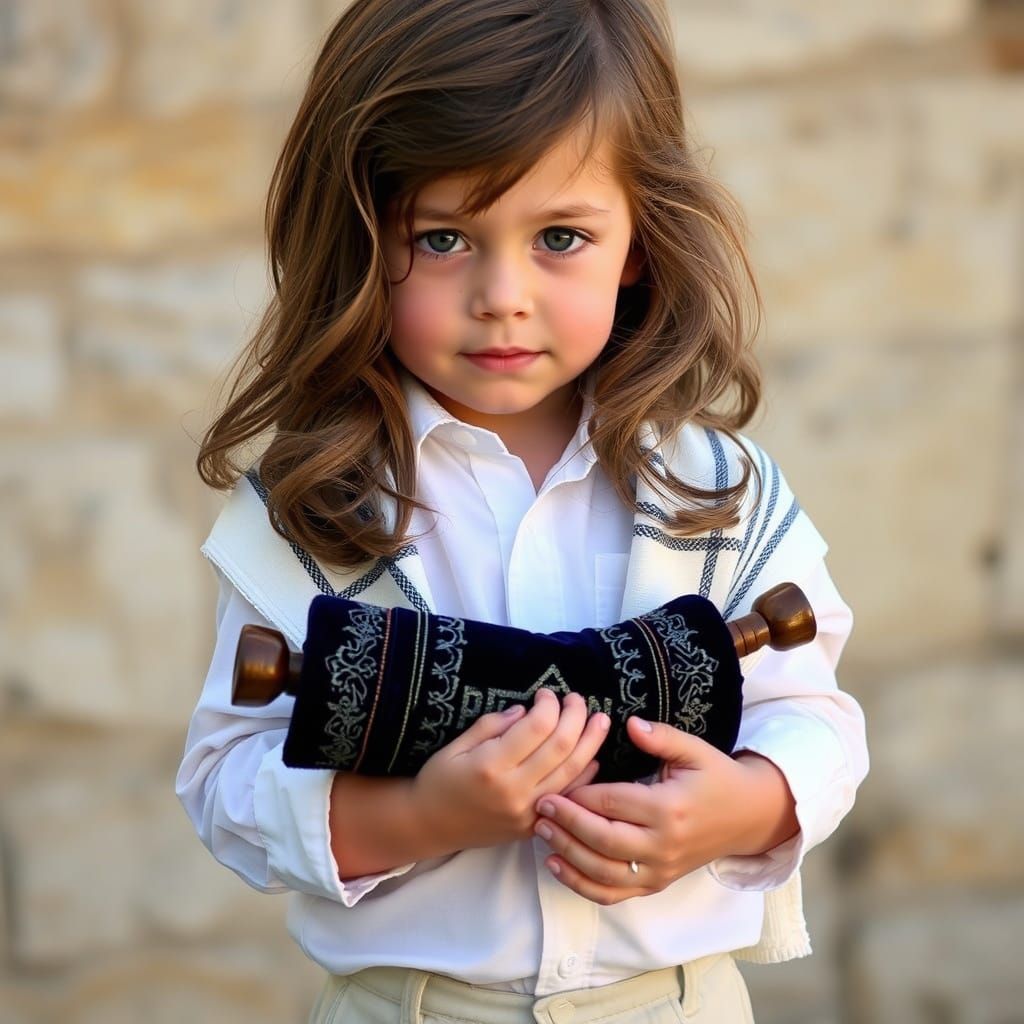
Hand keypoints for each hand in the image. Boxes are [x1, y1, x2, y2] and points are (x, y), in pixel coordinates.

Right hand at [412, 688, 610, 851]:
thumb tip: (526, 711)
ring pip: (572, 773)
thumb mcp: (457, 745)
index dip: (549, 705)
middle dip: (576, 718)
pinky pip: (567, 797)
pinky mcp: (534, 826)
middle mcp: (514, 790)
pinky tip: (592, 757)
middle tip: (577, 700)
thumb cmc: (439, 780)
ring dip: (590, 744)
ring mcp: (528, 812)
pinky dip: (584, 776)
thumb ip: (492, 725)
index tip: (546, 693)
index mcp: (491, 765)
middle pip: (561, 748)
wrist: (429, 826)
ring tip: (600, 722)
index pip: (537, 727)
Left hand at [532, 717, 798, 905]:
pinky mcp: (656, 885)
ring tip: (541, 831)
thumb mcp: (694, 750)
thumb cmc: (717, 777)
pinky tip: (557, 866)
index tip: (554, 783)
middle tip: (540, 805)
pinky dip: (582, 885)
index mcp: (669, 808)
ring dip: (568, 854)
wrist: (748, 817)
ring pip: (603, 872)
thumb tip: (629, 724)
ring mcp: (659, 871)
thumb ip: (661, 736)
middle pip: (603, 840)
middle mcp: (663, 845)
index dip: (580, 794)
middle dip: (567, 823)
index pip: (613, 802)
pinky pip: (614, 894)